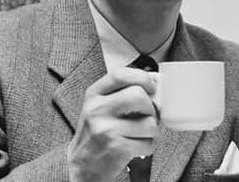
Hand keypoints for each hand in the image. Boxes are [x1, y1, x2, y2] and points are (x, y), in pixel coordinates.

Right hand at [67, 67, 158, 181]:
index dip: (141, 77)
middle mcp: (97, 109)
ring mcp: (106, 128)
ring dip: (151, 130)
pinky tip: (136, 146)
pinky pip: (148, 142)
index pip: (120, 74)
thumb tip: (156, 81)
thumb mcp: (102, 106)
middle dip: (150, 107)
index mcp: (94, 94)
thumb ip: (123, 92)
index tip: (151, 86)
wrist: (82, 165)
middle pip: (138, 95)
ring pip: (148, 122)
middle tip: (146, 115)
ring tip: (139, 134)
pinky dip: (148, 146)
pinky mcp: (116, 147)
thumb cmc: (97, 133)